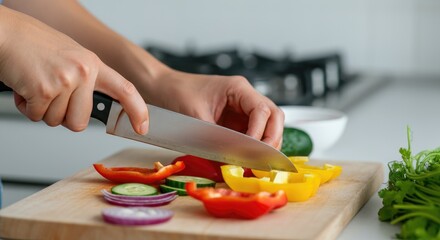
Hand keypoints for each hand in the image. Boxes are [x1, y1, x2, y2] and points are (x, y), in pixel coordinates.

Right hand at [0, 7, 148, 133]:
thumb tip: (95, 107)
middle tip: (50, 94)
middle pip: (80, 122)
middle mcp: (84, 72)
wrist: (5, 32)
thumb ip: (86, 80)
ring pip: (57, 121)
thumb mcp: (71, 57)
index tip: (142, 126)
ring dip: (42, 109)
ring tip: (36, 84)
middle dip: (62, 116)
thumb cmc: (33, 44)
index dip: (137, 111)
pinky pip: (37, 116)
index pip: (126, 90)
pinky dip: (26, 106)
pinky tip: (24, 85)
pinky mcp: (44, 89)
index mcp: (93, 64)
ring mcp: (66, 80)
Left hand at [145, 69, 284, 148]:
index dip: (260, 132)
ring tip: (255, 163)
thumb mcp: (195, 117)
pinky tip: (245, 159)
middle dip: (271, 139)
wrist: (161, 88)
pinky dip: (252, 147)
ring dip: (264, 144)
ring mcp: (240, 109)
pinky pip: (251, 134)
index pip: (263, 110)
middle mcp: (244, 97)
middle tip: (262, 160)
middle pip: (273, 117)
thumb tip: (231, 159)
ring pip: (266, 126)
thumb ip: (215, 137)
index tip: (251, 150)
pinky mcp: (234, 121)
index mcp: (238, 88)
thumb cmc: (176, 94)